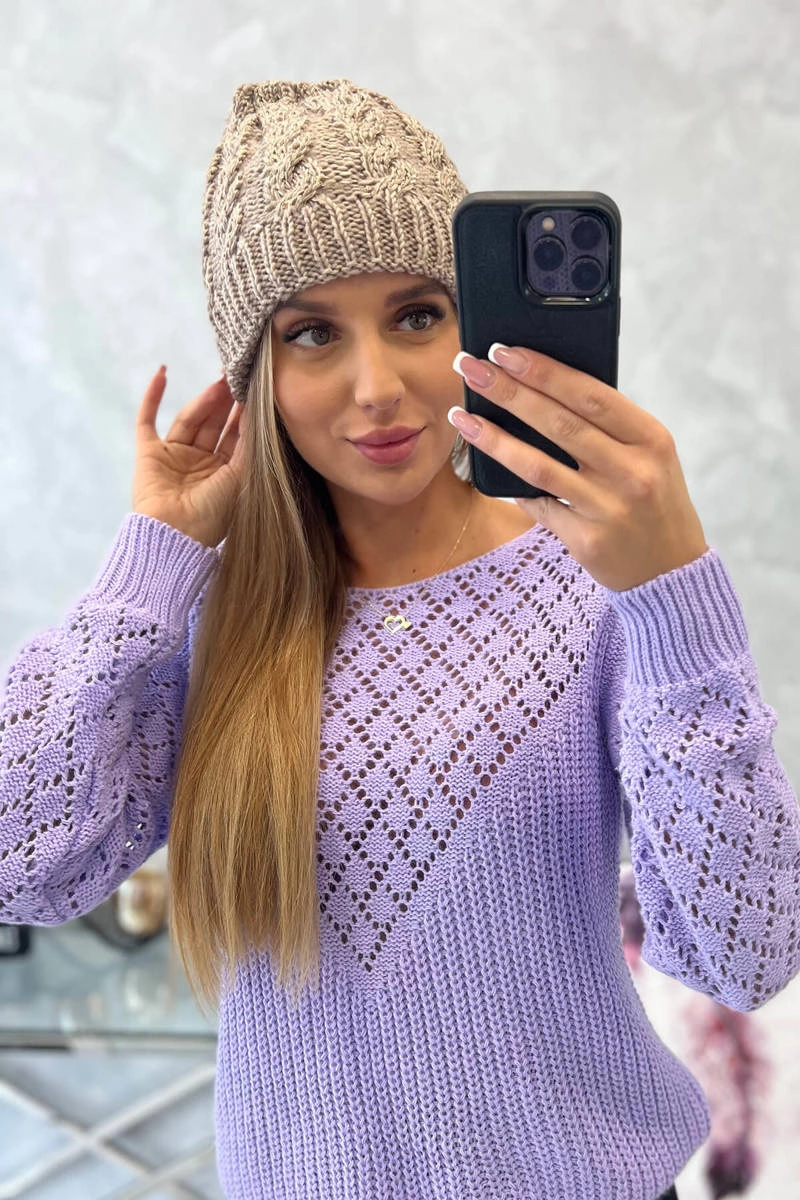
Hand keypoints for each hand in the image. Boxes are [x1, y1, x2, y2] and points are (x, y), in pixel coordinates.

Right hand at [132, 367, 245, 548]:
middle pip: (214, 424)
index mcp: (224, 474)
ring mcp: (173, 457)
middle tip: (239, 376)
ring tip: (220, 380)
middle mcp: (200, 464)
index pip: (236, 436)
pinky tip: (162, 372)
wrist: (175, 535)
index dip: (244, 413)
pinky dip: (152, 397)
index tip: (257, 389)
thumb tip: (258, 412)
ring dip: (204, 400)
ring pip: (190, 420)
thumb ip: (248, 444)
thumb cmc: (212, 515)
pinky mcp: (148, 454)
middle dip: (226, 401)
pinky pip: (147, 420)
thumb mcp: (240, 477)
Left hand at [449, 345, 708, 591]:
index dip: (544, 371)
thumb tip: (542, 386)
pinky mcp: (588, 540)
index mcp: (651, 439)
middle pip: (559, 423)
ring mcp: (609, 508)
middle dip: (509, 391)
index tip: (505, 350)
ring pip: (539, 465)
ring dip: (494, 438)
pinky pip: (539, 506)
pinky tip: (484, 465)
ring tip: (460, 416)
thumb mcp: (649, 456)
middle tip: (469, 368)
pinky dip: (512, 485)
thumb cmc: (652, 500)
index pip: (590, 394)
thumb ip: (608, 427)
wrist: (671, 570)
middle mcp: (633, 472)